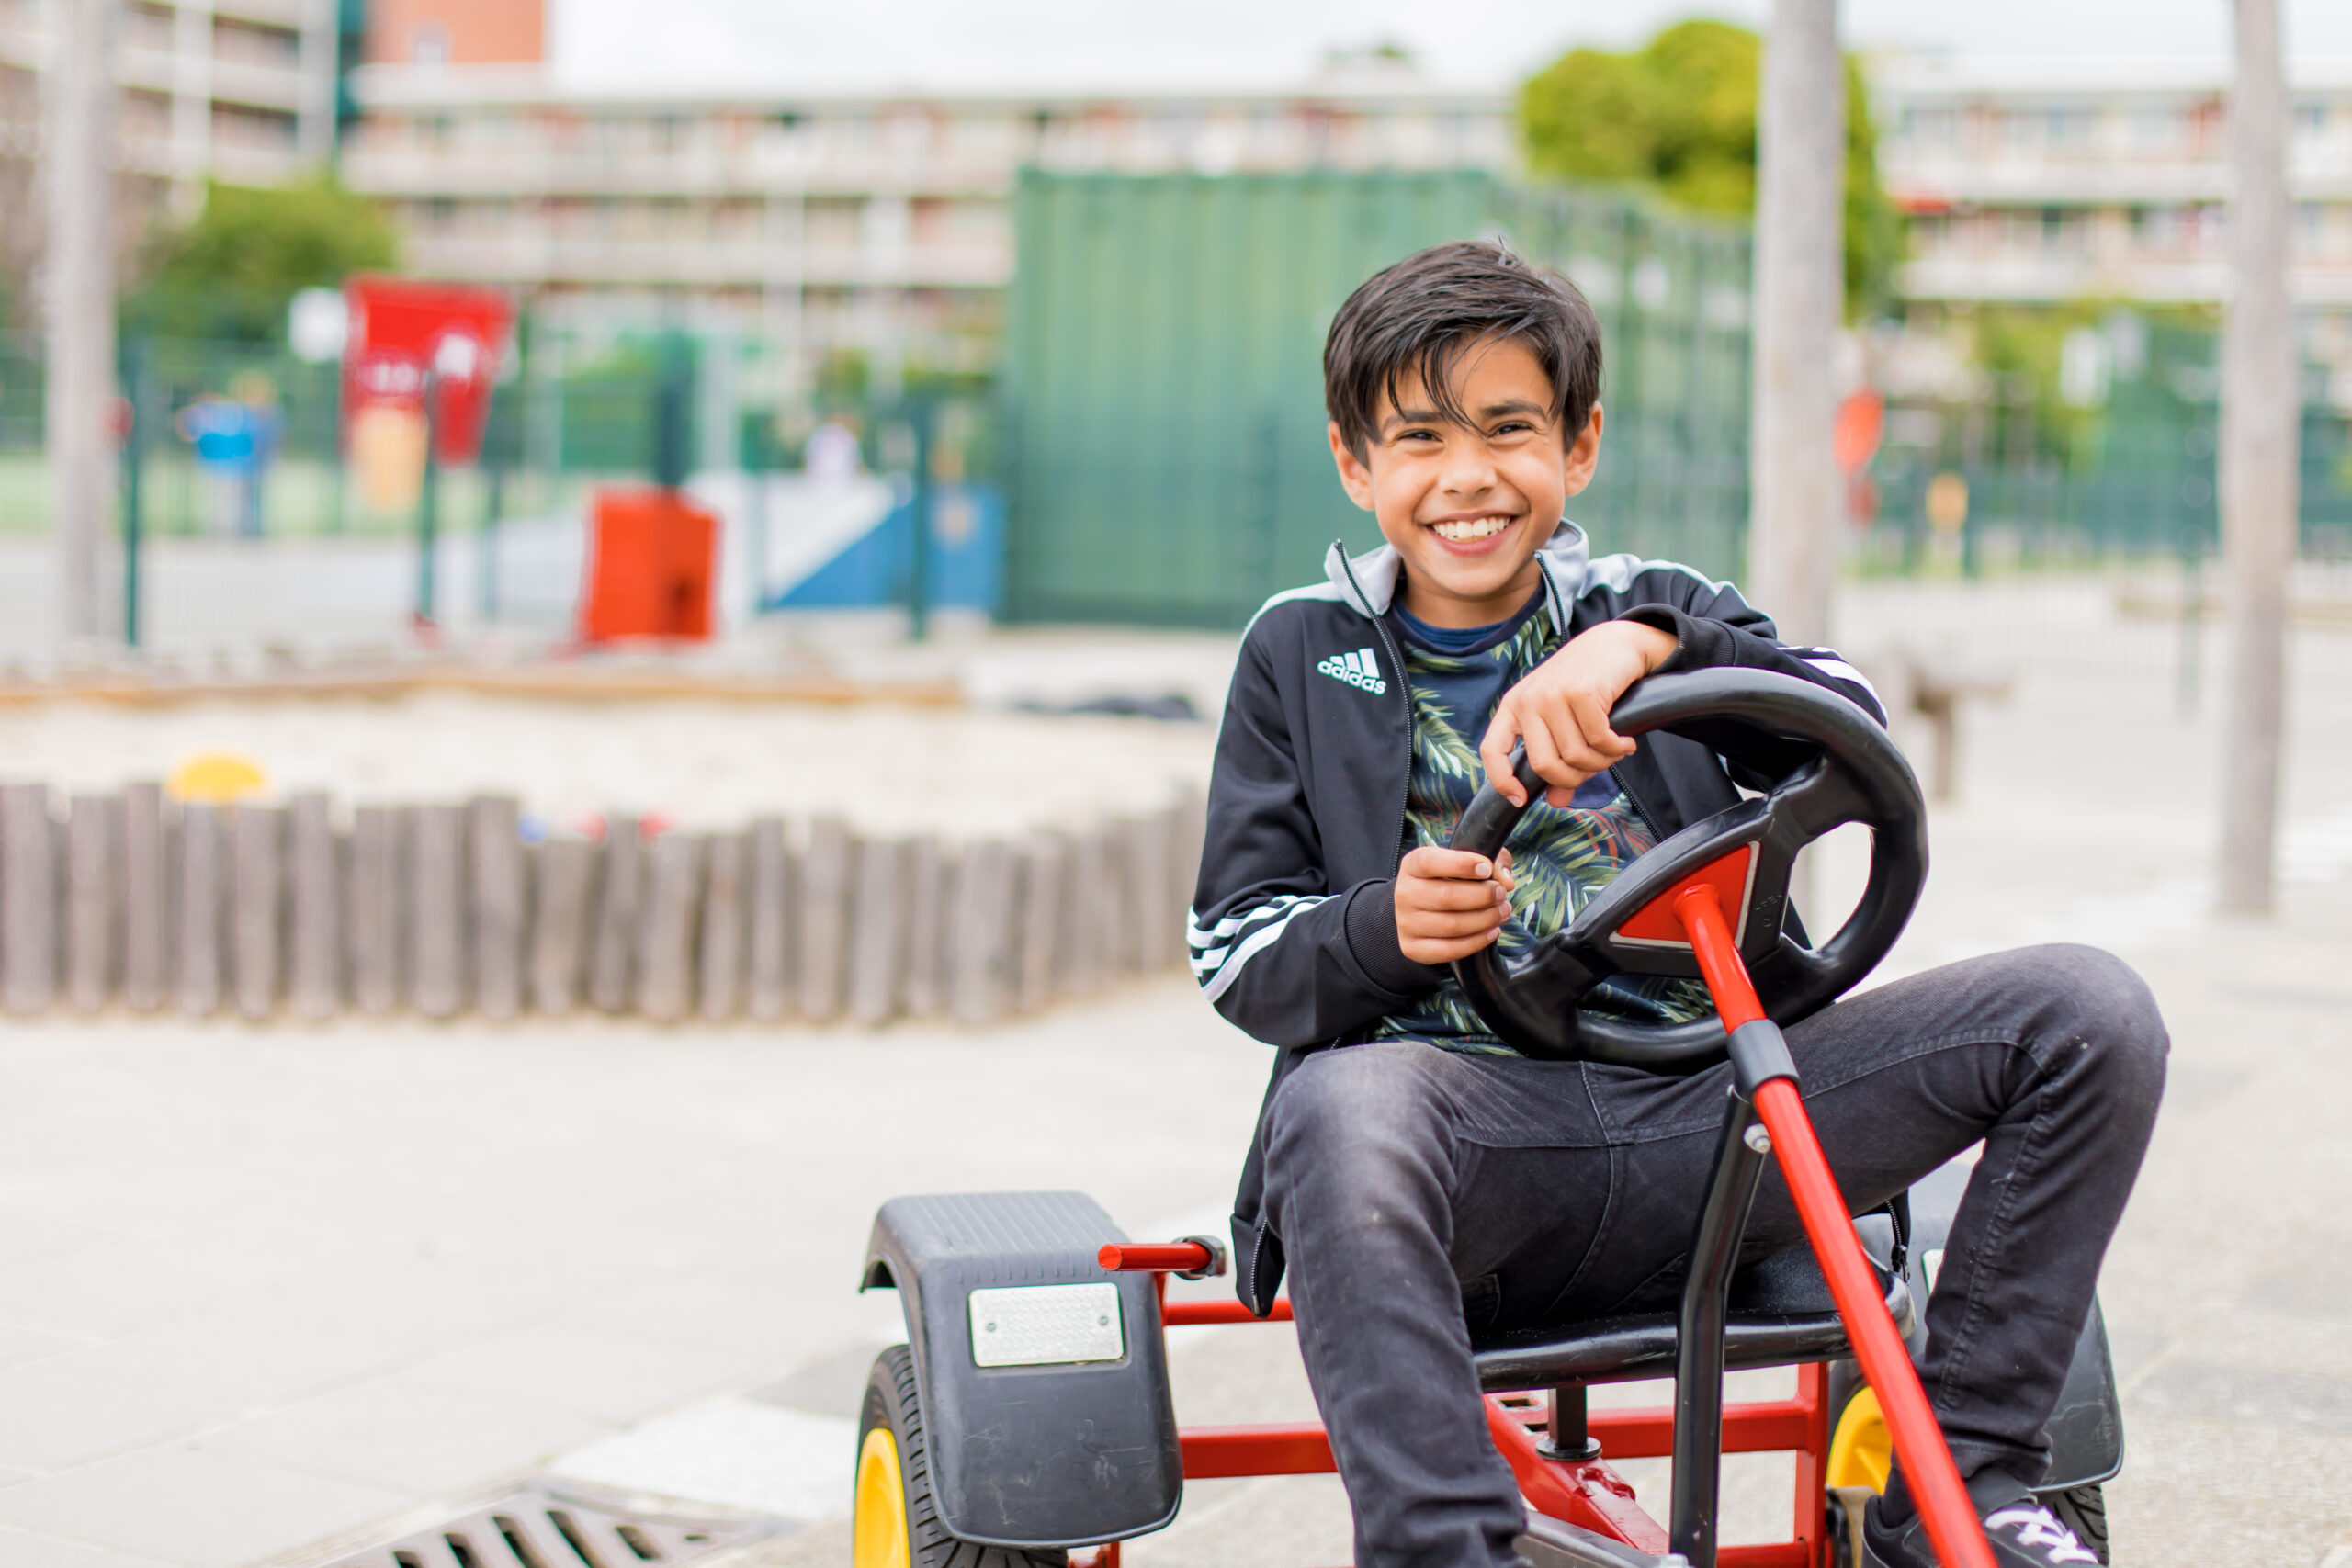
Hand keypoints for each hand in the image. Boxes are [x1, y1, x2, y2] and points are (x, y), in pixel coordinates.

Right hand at [1394, 846, 1515, 964]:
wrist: (1423, 909)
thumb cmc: (1451, 880)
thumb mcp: (1470, 861)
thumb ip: (1494, 862)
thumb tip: (1506, 881)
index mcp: (1412, 865)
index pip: (1429, 862)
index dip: (1461, 865)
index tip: (1486, 869)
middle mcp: (1404, 893)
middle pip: (1445, 897)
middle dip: (1482, 896)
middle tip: (1501, 894)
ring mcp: (1406, 923)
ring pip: (1451, 926)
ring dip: (1485, 920)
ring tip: (1502, 912)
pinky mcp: (1413, 947)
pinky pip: (1449, 950)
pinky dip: (1476, 942)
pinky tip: (1492, 931)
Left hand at [1479, 620, 1677, 807]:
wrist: (1615, 643)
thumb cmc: (1585, 686)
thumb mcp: (1562, 721)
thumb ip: (1558, 761)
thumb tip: (1556, 802)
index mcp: (1514, 706)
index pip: (1492, 750)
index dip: (1502, 781)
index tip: (1521, 799)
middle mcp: (1528, 700)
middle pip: (1544, 765)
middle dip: (1574, 778)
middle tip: (1596, 767)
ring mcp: (1553, 695)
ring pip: (1575, 756)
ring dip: (1602, 762)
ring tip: (1614, 750)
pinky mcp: (1581, 692)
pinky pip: (1599, 740)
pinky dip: (1616, 748)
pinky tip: (1625, 742)